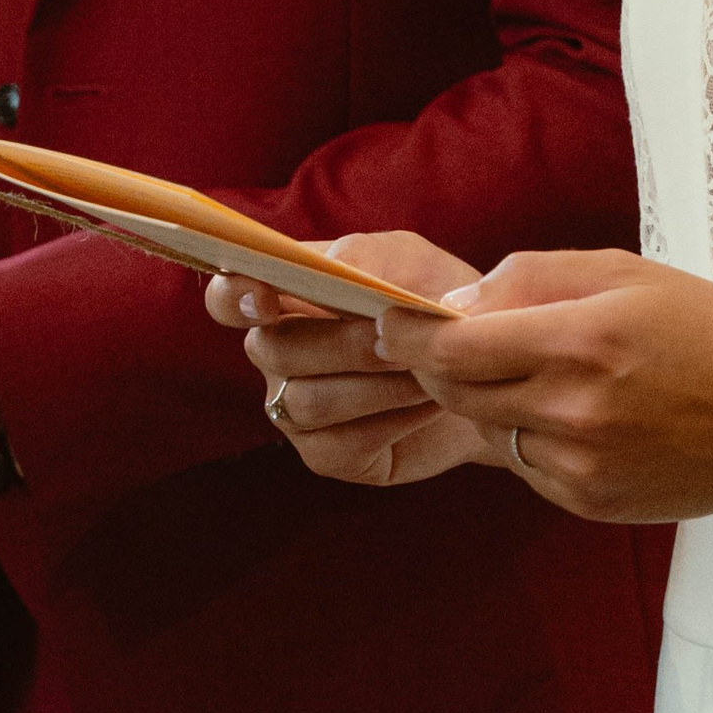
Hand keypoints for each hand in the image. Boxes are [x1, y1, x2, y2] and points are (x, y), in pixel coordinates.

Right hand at [209, 233, 484, 489]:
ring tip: (425, 370)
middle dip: (341, 343)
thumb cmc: (436, 301)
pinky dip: (391, 420)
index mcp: (286, 297)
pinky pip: (339, 444)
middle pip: (274, 351)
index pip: (228, 298)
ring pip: (308, 401)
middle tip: (398, 337)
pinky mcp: (326, 455)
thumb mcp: (409, 262)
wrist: (485, 367)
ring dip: (374, 384)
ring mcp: (295, 408)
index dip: (234, 298)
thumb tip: (328, 266)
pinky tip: (426, 403)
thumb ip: (363, 257)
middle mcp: (277, 353)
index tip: (265, 299)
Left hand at [376, 247, 712, 523]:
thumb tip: (459, 301)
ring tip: (532, 375)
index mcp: (582, 341)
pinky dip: (529, 437)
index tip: (390, 322)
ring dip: (486, 403)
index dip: (409, 336)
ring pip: (489, 432)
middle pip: (457, 394)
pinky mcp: (588, 502)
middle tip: (440, 344)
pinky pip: (527, 466)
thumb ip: (536, 278)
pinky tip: (573, 415)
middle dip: (435, 367)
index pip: (455, 348)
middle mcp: (574, 409)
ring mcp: (580, 466)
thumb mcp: (625, 274)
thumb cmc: (706, 332)